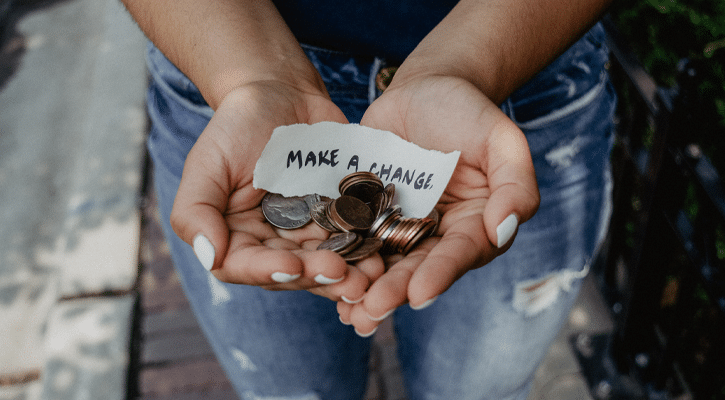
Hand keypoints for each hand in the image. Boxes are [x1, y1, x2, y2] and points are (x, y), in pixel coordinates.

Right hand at [170, 81, 384, 301]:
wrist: (282, 94)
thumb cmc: (237, 126)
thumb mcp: (207, 162)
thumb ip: (195, 210)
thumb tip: (209, 256)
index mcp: (235, 237)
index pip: (245, 266)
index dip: (268, 271)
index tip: (293, 266)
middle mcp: (272, 243)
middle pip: (293, 272)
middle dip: (317, 276)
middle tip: (344, 275)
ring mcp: (308, 233)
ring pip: (327, 263)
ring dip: (349, 274)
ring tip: (371, 276)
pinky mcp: (339, 219)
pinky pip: (354, 239)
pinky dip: (368, 249)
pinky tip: (383, 253)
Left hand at [337, 74, 539, 334]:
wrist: (425, 89)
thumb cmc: (469, 112)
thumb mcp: (501, 140)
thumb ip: (515, 184)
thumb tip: (503, 230)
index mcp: (474, 225)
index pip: (460, 254)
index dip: (441, 274)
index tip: (420, 294)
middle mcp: (437, 235)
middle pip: (417, 267)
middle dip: (395, 290)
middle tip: (373, 310)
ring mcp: (400, 226)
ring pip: (384, 262)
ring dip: (366, 288)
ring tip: (348, 311)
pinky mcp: (367, 213)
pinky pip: (354, 239)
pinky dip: (341, 259)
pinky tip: (323, 279)